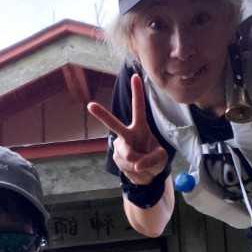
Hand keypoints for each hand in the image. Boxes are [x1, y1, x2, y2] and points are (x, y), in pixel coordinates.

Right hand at [87, 72, 167, 187]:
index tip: (136, 76)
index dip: (137, 93)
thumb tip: (137, 164)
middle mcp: (127, 134)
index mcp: (140, 127)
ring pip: (128, 156)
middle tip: (90, 105)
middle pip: (114, 124)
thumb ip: (152, 159)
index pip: (139, 108)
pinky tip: (136, 169)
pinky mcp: (117, 158)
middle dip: (102, 115)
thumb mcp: (161, 158)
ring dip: (139, 164)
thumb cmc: (155, 159)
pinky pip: (128, 166)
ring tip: (142, 165)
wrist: (145, 174)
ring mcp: (120, 146)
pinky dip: (135, 171)